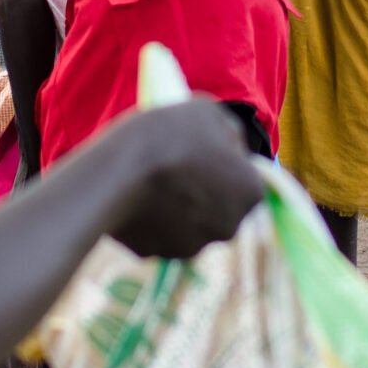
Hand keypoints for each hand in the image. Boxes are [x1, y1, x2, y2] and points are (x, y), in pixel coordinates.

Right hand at [102, 101, 264, 257]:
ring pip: (186, 223)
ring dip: (174, 205)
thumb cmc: (169, 135)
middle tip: (175, 164)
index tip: (198, 148)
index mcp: (250, 192)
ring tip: (149, 177)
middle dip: (201, 189)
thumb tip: (230, 148)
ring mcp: (191, 247)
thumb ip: (228, 134)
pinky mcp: (154, 255)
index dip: (222, 160)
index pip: (242, 176)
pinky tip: (132, 196)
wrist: (117, 172)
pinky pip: (153, 233)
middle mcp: (228, 227)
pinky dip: (147, 219)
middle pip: (217, 204)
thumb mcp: (208, 112)